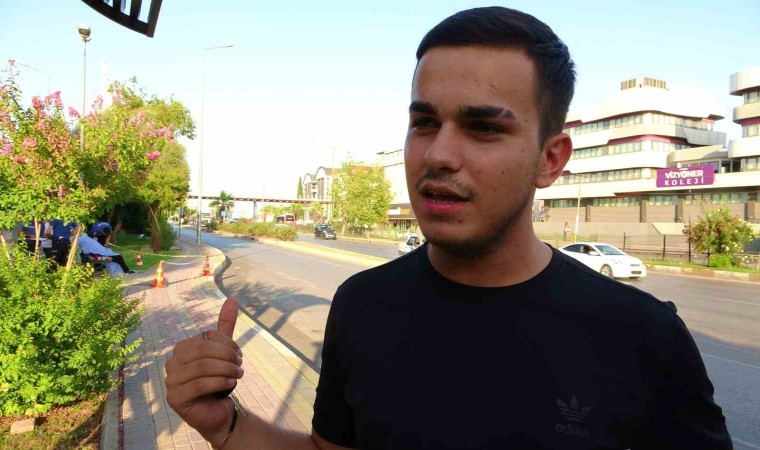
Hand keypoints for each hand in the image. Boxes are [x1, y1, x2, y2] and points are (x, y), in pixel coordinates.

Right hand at [165, 297, 242, 439]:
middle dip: (227, 357)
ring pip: (202, 367)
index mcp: (181, 349)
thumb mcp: (224, 351)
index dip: (227, 344)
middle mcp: (171, 363)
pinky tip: (231, 385)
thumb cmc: (218, 379)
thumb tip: (233, 298)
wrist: (217, 412)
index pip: (206, 337)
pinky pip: (199, 385)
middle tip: (240, 366)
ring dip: (226, 370)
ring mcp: (170, 381)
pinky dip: (220, 382)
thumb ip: (225, 326)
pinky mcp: (174, 398)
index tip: (239, 355)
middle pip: (203, 351)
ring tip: (238, 375)